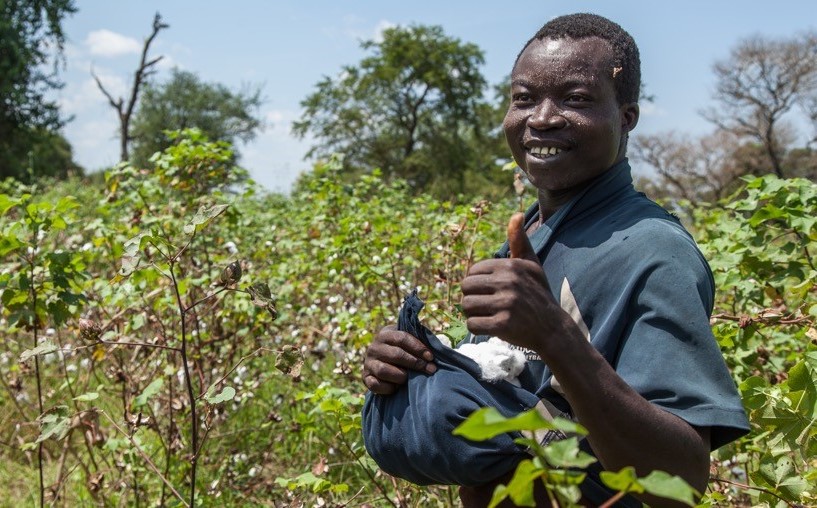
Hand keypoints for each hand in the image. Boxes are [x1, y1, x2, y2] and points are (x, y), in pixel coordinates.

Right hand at [362, 325, 436, 394]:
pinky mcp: (365, 378)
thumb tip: (435, 346)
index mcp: (385, 334)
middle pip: (396, 354)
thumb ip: (418, 341)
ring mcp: (368, 363)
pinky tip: (397, 388)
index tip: (431, 357)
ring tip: (410, 379)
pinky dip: (388, 388)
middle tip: (430, 369)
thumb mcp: (408, 343)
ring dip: (401, 376)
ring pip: (384, 370)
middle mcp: (374, 347)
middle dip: (415, 363)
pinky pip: (375, 385)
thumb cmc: (403, 352)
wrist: (385, 366)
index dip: (418, 347)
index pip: (402, 338)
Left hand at [460, 213, 564, 354]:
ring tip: (491, 315)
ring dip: (474, 313)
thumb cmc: (538, 294)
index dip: (478, 283)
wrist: (553, 329)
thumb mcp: (532, 265)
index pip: (472, 272)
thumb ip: (520, 241)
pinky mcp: (503, 325)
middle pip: (466, 288)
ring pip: (466, 306)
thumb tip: (517, 214)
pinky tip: (492, 327)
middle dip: (473, 297)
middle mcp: (508, 282)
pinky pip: (472, 324)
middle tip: (489, 305)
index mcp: (511, 266)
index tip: (492, 291)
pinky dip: (478, 328)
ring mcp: (506, 304)